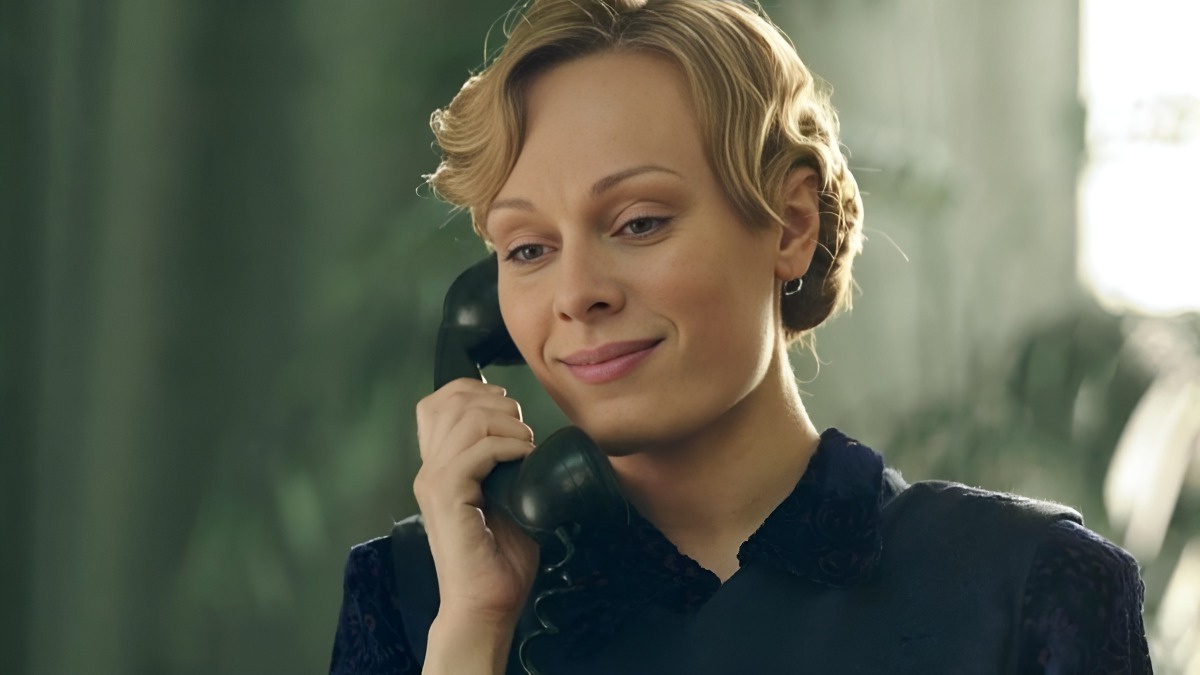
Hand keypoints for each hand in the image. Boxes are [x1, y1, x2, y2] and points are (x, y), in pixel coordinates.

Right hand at [413, 378, 539, 630]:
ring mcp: (434, 482)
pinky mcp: (447, 496)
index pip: (437, 402)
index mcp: (437, 467)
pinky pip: (478, 449)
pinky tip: (525, 460)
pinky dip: (510, 446)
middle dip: (497, 403)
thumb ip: (503, 465)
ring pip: (467, 419)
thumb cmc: (498, 559)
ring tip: (526, 447)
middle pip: (451, 401)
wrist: (485, 604)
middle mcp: (429, 470)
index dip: (473, 389)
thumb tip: (527, 436)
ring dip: (508, 424)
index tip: (507, 408)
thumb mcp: (504, 497)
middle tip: (522, 432)